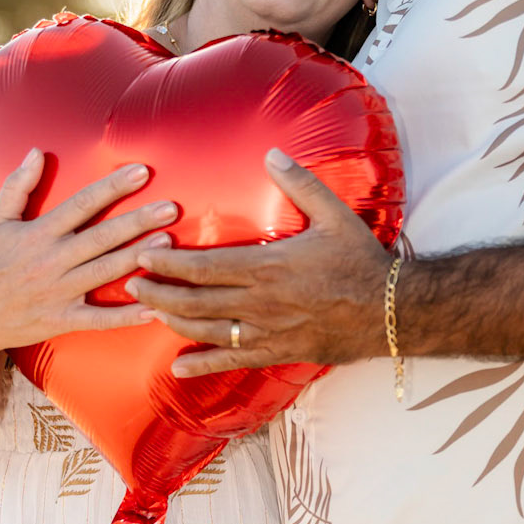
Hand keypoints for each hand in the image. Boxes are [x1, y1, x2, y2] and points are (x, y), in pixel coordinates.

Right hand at [0, 150, 171, 353]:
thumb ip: (17, 186)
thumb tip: (36, 151)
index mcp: (38, 233)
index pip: (81, 204)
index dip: (112, 187)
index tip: (141, 172)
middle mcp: (51, 261)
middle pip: (101, 237)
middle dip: (137, 221)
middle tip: (171, 207)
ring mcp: (58, 292)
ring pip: (104, 272)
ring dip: (137, 257)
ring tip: (169, 242)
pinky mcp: (61, 320)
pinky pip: (98, 319)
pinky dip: (125, 316)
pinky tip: (154, 310)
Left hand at [128, 150, 388, 376]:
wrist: (391, 310)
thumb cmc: (362, 261)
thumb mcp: (334, 215)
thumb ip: (300, 184)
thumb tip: (273, 153)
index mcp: (267, 267)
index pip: (204, 267)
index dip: (169, 264)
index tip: (144, 256)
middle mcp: (260, 303)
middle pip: (195, 301)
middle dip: (159, 294)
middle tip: (131, 286)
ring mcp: (267, 332)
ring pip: (207, 331)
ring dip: (173, 323)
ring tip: (148, 314)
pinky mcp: (278, 353)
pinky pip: (233, 362)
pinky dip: (202, 366)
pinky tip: (178, 369)